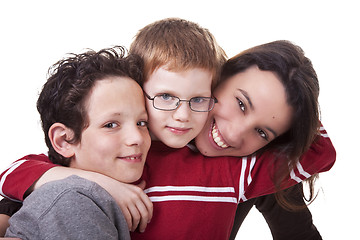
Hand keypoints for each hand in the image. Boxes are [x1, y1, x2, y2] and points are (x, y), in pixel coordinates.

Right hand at [33, 167, 152, 231]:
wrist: (100, 185)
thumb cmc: (113, 186)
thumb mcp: (126, 184)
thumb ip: (136, 186)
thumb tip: (144, 183)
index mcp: (137, 191)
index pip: (149, 205)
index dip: (149, 215)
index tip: (147, 220)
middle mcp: (134, 196)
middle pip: (144, 214)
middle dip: (143, 223)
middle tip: (141, 228)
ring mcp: (127, 201)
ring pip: (136, 218)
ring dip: (136, 226)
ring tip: (133, 228)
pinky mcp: (120, 207)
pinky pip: (128, 220)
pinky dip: (129, 226)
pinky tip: (126, 227)